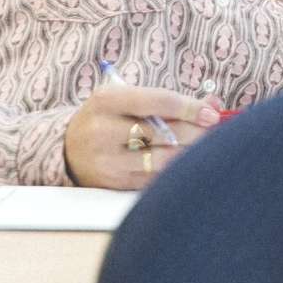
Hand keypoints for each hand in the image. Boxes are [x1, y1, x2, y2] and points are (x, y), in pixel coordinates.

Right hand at [65, 81, 219, 188]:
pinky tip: (186, 163)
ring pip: (163, 159)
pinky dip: (175, 170)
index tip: (212, 112)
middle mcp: (103, 130)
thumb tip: (213, 103)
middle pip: (163, 132)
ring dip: (190, 153)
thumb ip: (167, 100)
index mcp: (106, 100)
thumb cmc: (107, 118)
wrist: (67, 149)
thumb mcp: (126, 99)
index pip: (158, 101)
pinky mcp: (114, 183)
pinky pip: (155, 178)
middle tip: (215, 129)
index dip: (191, 107)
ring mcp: (107, 160)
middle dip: (196, 131)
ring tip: (204, 146)